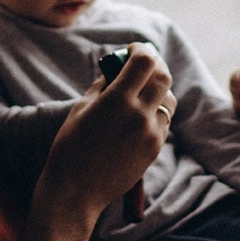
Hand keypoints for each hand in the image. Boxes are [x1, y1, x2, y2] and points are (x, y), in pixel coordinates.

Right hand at [37, 43, 175, 221]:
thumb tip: (118, 68)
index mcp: (117, 100)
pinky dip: (156, 112)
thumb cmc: (70, 146)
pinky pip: (165, 121)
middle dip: (155, 65)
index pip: (144, 61)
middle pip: (164, 76)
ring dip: (158, 89)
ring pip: (169, 99)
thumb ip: (104, 84)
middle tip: (142, 64)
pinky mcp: (155, 149)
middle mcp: (139, 114)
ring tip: (141, 91)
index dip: (141, 49)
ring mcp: (151, 133)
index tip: (132, 49)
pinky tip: (140, 114)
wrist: (76, 191)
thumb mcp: (81, 108)